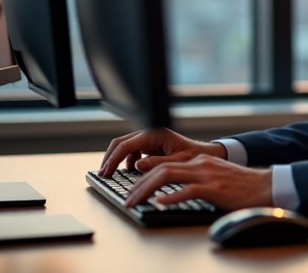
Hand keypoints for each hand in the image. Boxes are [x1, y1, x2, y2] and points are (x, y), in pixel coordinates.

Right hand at [98, 128, 225, 177]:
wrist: (205, 156)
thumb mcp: (178, 162)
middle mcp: (151, 134)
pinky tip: (129, 171)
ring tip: (111, 174)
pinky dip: (128, 161)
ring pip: (126, 147)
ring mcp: (149, 140)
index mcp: (156, 133)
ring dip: (117, 159)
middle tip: (102, 173)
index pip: (127, 144)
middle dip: (110, 157)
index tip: (106, 172)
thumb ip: (158, 164)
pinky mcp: (151, 147)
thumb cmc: (195, 157)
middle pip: (121, 142)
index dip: (114, 159)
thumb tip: (137, 165)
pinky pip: (133, 152)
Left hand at [122, 154, 272, 210]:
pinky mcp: (214, 188)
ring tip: (134, 201)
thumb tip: (171, 193)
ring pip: (168, 176)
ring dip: (146, 190)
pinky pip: (188, 190)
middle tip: (127, 199)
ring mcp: (206, 175)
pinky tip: (160, 202)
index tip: (132, 191)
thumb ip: (195, 180)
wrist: (265, 186)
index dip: (143, 178)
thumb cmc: (241, 187)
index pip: (164, 166)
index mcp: (198, 162)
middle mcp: (200, 165)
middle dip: (139, 185)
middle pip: (161, 169)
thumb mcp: (215, 178)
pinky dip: (172, 196)